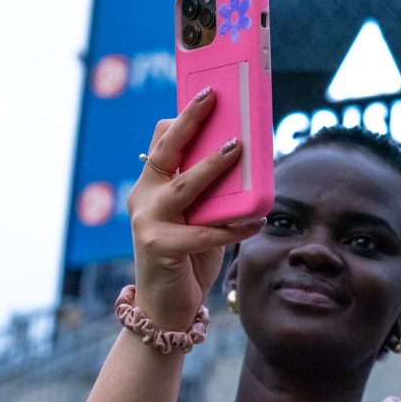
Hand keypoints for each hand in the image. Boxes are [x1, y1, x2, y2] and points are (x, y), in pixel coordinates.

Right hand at [127, 88, 264, 328]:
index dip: (182, 117)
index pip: (161, 141)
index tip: (207, 94)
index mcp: (152, 185)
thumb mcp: (199, 216)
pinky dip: (232, 227)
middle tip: (213, 97)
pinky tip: (256, 222)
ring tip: (239, 148)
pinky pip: (203, 233)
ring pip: (184, 185)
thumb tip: (246, 158)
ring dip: (213, 165)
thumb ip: (211, 192)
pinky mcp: (159, 247)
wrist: (166, 307)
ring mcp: (148, 222)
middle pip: (166, 150)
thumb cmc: (188, 257)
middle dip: (190, 121)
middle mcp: (144, 197)